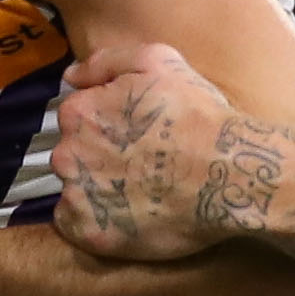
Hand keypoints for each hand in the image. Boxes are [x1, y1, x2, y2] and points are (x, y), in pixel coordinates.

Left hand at [52, 42, 273, 261]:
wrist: (227, 172)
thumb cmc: (197, 114)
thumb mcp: (157, 61)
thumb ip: (105, 63)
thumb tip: (69, 77)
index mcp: (77, 113)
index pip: (76, 120)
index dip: (107, 128)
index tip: (136, 138)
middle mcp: (67, 154)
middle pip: (72, 157)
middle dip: (98, 160)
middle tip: (141, 168)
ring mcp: (77, 197)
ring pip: (74, 193)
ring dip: (98, 193)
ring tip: (139, 195)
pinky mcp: (91, 234)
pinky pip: (78, 228)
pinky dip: (97, 224)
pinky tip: (128, 218)